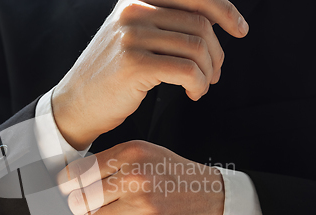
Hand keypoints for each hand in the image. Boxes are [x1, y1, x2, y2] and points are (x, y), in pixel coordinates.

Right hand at [52, 0, 248, 149]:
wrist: (75, 103)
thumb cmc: (108, 75)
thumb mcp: (131, 36)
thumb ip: (162, 22)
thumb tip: (211, 24)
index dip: (224, 10)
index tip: (239, 28)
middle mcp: (133, 11)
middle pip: (200, 24)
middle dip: (217, 53)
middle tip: (216, 73)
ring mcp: (132, 36)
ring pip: (197, 49)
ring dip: (208, 73)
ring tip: (202, 87)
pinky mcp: (135, 64)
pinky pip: (188, 71)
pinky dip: (199, 85)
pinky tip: (194, 94)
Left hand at [57, 141, 224, 214]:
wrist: (215, 201)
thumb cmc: (176, 179)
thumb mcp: (147, 156)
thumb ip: (113, 163)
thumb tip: (72, 180)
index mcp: (132, 153)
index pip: (80, 170)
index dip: (68, 185)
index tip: (66, 193)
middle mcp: (136, 176)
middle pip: (81, 198)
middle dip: (82, 208)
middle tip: (91, 211)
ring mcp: (142, 205)